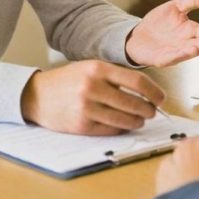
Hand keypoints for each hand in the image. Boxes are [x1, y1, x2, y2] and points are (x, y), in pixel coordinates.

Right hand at [20, 60, 164, 134]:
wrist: (37, 95)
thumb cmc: (67, 81)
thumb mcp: (89, 68)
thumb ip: (113, 77)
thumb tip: (145, 91)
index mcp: (97, 68)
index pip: (136, 81)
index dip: (153, 92)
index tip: (161, 98)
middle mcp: (92, 87)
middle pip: (133, 102)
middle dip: (148, 110)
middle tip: (152, 112)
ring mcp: (86, 107)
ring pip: (124, 119)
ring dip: (137, 121)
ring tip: (140, 119)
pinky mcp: (82, 125)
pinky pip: (111, 129)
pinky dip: (121, 128)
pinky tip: (124, 125)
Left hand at [125, 0, 198, 66]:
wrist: (138, 35)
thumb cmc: (160, 22)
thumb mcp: (176, 7)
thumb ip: (193, 1)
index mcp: (190, 31)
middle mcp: (185, 43)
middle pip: (197, 44)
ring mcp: (174, 52)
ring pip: (184, 53)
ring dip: (191, 51)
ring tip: (197, 48)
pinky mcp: (160, 59)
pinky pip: (168, 58)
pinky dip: (173, 57)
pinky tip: (177, 54)